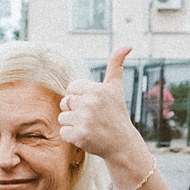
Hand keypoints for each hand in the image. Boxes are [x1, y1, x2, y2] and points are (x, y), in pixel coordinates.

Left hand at [58, 45, 151, 175]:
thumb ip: (116, 65)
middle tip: (92, 118)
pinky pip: (63, 132)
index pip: (71, 89)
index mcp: (96, 89)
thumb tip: (127, 45)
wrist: (122, 144)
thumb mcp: (116, 88)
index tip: (92, 105)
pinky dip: (72, 137)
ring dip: (72, 124)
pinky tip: (87, 137)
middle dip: (75, 111)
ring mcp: (84, 120)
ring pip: (62, 118)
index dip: (79, 97)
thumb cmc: (116, 114)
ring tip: (89, 127)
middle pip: (65, 103)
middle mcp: (90, 103)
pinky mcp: (79, 136)